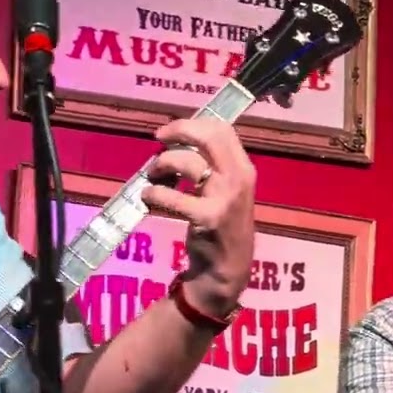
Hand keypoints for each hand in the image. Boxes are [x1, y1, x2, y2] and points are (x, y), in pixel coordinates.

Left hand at [141, 118, 255, 319]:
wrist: (227, 269)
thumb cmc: (223, 227)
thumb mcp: (227, 191)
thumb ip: (213, 166)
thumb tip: (180, 141)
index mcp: (244, 168)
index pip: (221, 129)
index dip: (192, 124)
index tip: (171, 132)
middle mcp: (239, 178)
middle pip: (208, 136)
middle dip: (178, 131)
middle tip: (158, 140)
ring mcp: (225, 198)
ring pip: (187, 162)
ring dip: (162, 164)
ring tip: (152, 175)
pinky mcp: (207, 218)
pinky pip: (173, 196)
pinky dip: (154, 193)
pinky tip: (148, 197)